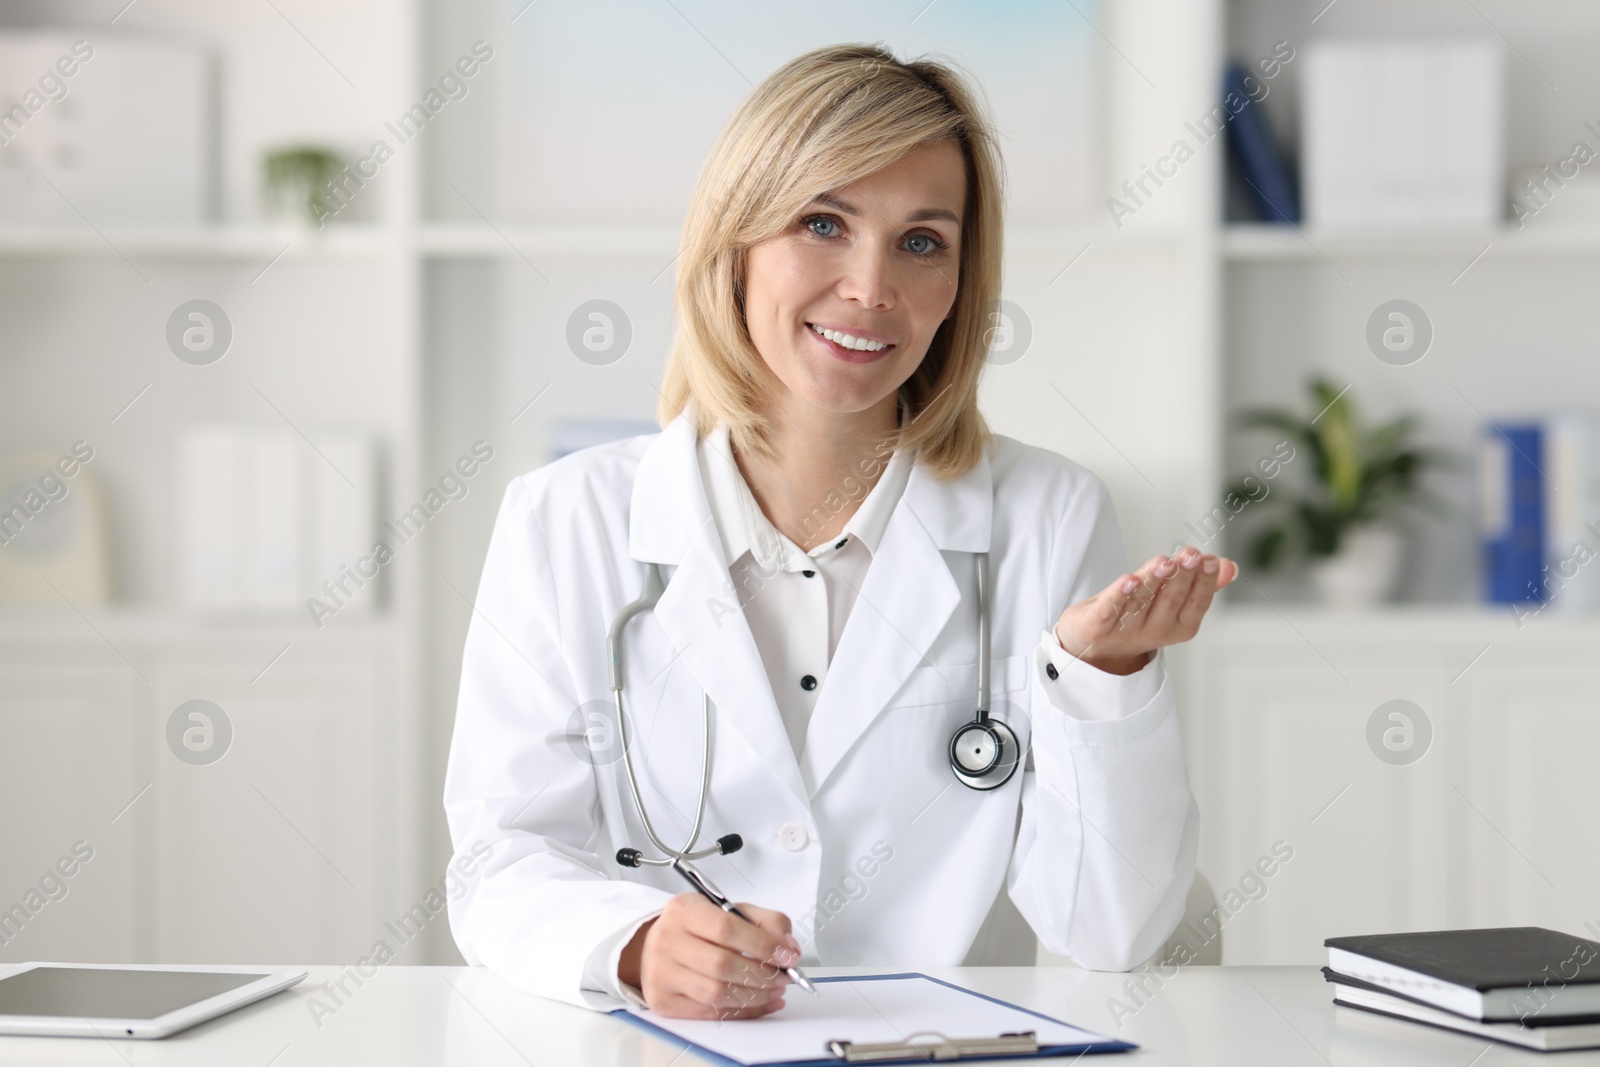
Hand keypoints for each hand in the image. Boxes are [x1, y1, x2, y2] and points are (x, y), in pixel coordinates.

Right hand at [618, 893, 798, 1018]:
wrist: (654, 946)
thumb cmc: (697, 927)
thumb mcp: (729, 909)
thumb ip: (764, 921)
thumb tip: (788, 947)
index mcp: (684, 910)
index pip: (726, 929)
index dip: (762, 945)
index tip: (788, 956)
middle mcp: (667, 941)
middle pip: (722, 965)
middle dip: (762, 974)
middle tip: (784, 977)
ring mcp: (661, 974)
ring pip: (716, 993)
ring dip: (755, 996)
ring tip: (775, 990)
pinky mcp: (663, 1002)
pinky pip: (710, 1013)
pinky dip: (743, 1012)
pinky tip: (761, 1004)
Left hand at [1052, 547, 1238, 674]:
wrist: (1092, 645)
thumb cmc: (1138, 616)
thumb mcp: (1171, 602)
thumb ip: (1200, 585)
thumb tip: (1230, 566)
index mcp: (1177, 627)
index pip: (1196, 604)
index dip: (1204, 583)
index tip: (1210, 560)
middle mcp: (1154, 631)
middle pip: (1169, 600)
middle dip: (1181, 577)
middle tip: (1190, 555)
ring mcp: (1125, 631)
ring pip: (1141, 602)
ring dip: (1153, 581)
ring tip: (1165, 562)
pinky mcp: (1097, 627)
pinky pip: (1109, 610)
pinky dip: (1118, 596)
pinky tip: (1128, 580)